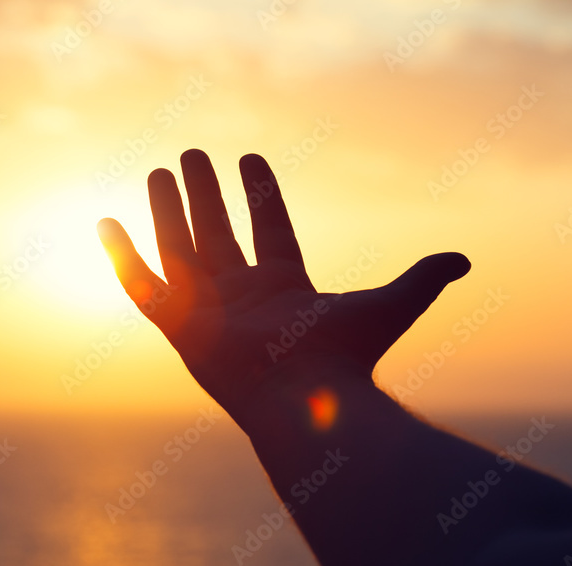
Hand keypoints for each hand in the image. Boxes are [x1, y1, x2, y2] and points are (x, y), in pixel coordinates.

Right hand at [97, 148, 469, 417]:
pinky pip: (141, 287)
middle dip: (205, 196)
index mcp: (285, 289)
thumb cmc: (347, 359)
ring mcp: (208, 312)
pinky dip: (121, 257)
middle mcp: (242, 298)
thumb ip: (422, 278)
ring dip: (168, 211)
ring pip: (180, 250)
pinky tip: (105, 221)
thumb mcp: (390, 306)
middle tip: (193, 155)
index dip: (261, 195)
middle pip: (218, 234)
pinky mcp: (177, 328)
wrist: (306, 403)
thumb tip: (466, 260)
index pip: (270, 230)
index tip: (250, 159)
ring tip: (160, 169)